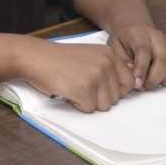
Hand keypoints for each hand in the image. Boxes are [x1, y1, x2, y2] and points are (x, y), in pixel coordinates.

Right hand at [19, 37, 137, 114]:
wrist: (36, 57)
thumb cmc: (60, 60)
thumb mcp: (90, 56)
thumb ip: (108, 68)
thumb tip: (127, 89)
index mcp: (110, 55)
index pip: (129, 82)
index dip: (115, 90)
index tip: (100, 88)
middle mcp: (106, 64)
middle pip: (115, 98)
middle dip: (98, 97)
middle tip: (80, 84)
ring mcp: (96, 76)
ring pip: (103, 106)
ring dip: (88, 101)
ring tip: (74, 86)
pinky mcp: (84, 89)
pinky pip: (88, 109)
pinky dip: (77, 104)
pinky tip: (67, 90)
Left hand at [103, 19, 165, 90]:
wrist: (134, 27)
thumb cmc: (124, 40)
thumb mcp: (115, 48)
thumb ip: (122, 62)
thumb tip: (134, 77)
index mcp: (139, 34)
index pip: (144, 50)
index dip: (141, 69)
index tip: (138, 83)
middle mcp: (158, 37)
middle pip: (163, 60)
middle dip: (154, 79)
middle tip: (144, 86)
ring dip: (165, 79)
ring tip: (152, 82)